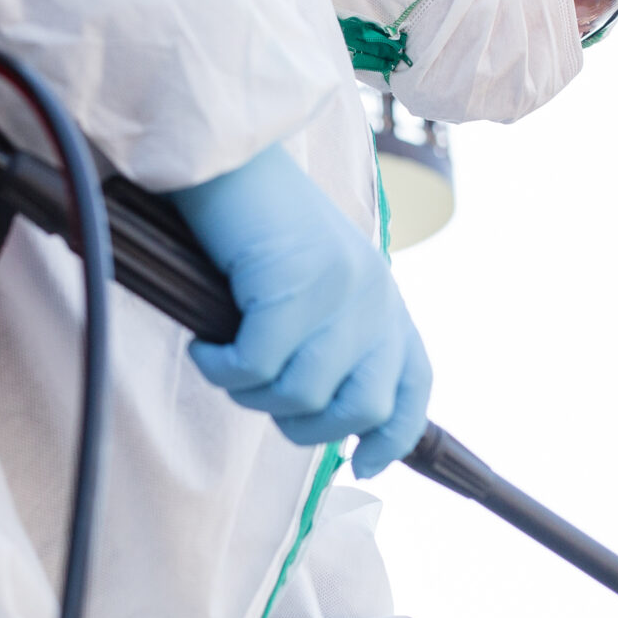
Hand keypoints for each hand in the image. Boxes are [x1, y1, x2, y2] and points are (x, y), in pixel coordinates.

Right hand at [170, 144, 430, 475]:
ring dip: (251, 393)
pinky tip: (205, 345)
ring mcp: (341, 292)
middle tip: (256, 391)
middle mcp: (375, 298)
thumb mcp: (310, 283)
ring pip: (302, 394)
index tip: (363, 462)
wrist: (228, 154)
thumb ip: (327, 336)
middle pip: (358, 409)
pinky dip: (222, 367)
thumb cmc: (255, 223)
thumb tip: (311, 410)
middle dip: (301, 422)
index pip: (412, 386)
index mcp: (384, 300)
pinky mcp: (297, 285)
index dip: (394, 435)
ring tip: (225, 358)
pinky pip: (257, 367)